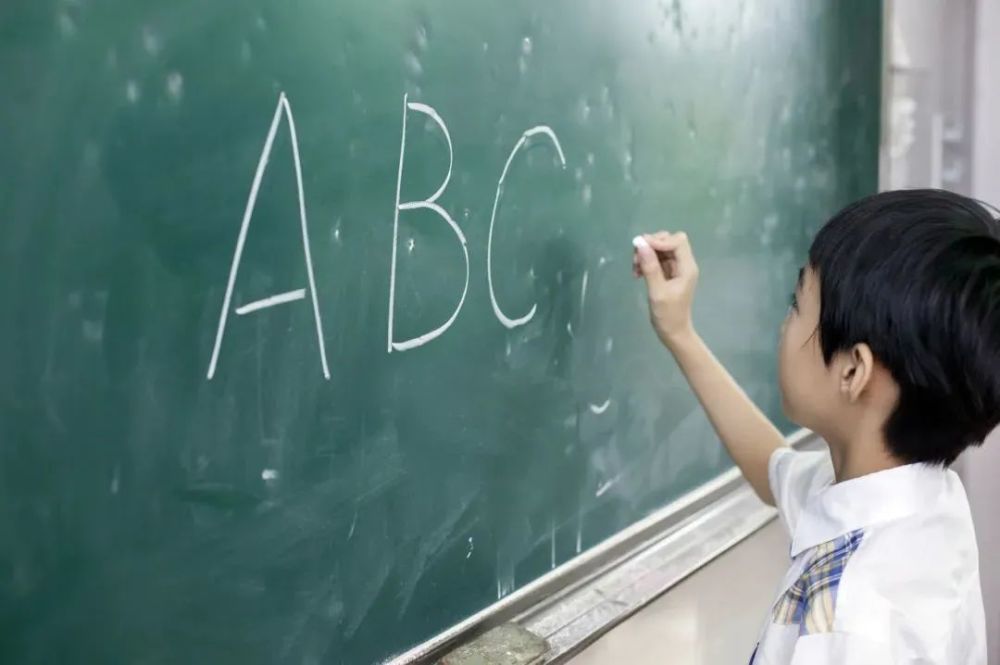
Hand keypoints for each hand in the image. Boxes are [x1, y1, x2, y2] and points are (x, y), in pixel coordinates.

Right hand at [632, 231, 698, 347]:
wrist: (673, 332)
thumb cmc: (667, 315)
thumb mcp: (657, 291)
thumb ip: (649, 266)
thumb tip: (640, 243)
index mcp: (687, 267)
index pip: (677, 241)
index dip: (659, 240)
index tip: (641, 249)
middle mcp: (684, 264)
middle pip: (669, 241)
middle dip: (651, 246)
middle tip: (636, 260)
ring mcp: (676, 268)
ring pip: (661, 249)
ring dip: (646, 254)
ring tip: (635, 268)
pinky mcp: (668, 273)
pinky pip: (657, 259)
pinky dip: (646, 262)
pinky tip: (637, 273)